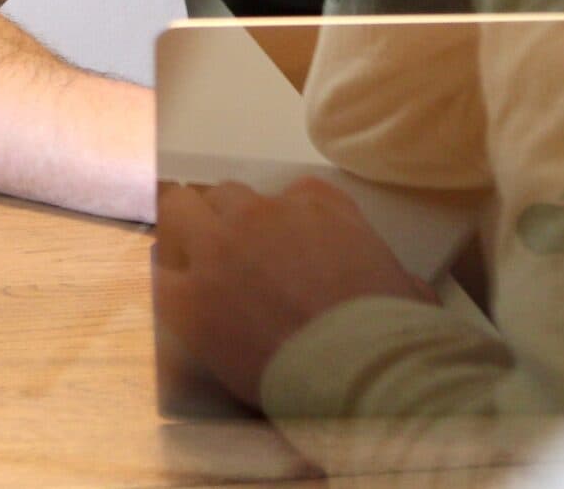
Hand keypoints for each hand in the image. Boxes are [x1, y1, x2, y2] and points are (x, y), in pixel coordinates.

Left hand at [153, 177, 436, 409]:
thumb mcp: (404, 280)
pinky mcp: (191, 296)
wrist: (359, 370)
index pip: (286, 193)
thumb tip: (392, 277)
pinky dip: (166, 281)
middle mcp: (263, 213)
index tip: (278, 243)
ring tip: (187, 256)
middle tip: (226, 248)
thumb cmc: (387, 332)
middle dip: (224, 216)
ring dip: (184, 229)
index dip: (278, 221)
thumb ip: (385, 267)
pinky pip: (159, 272)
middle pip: (224, 194)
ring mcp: (221, 248)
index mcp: (317, 202)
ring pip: (179, 209)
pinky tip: (175, 296)